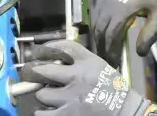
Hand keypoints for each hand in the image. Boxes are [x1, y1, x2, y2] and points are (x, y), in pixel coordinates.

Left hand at [20, 40, 151, 115]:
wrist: (125, 111)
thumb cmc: (113, 89)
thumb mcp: (100, 67)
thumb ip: (81, 62)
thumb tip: (56, 60)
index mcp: (88, 62)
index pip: (63, 48)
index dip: (47, 48)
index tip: (39, 51)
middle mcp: (78, 77)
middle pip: (44, 70)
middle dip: (35, 73)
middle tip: (32, 74)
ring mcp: (71, 98)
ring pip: (42, 94)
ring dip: (43, 95)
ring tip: (46, 96)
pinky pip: (43, 114)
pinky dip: (41, 112)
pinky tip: (45, 110)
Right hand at [92, 0, 156, 66]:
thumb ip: (150, 34)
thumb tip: (139, 53)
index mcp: (123, 8)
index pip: (111, 35)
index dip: (111, 51)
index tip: (115, 63)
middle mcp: (108, 1)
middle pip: (99, 30)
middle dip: (102, 47)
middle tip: (108, 59)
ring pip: (94, 21)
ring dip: (98, 36)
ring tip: (106, 48)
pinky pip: (95, 10)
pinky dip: (98, 23)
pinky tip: (105, 31)